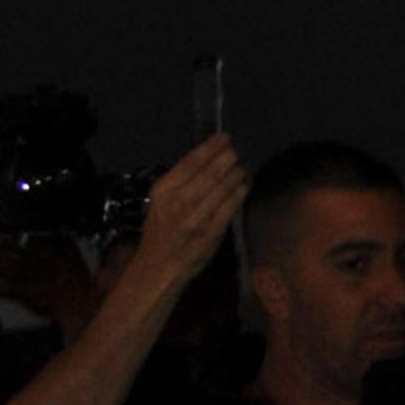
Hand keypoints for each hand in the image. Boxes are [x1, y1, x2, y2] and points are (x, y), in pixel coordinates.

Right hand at [123, 134, 247, 305]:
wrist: (160, 266)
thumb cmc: (161, 232)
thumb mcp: (160, 201)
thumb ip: (179, 182)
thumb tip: (205, 160)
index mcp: (164, 189)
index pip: (191, 161)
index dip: (210, 147)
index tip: (222, 138)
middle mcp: (179, 202)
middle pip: (209, 172)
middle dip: (226, 158)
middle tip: (234, 151)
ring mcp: (196, 218)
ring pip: (221, 188)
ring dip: (235, 173)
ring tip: (240, 166)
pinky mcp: (211, 234)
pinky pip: (229, 208)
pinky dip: (239, 193)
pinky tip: (244, 184)